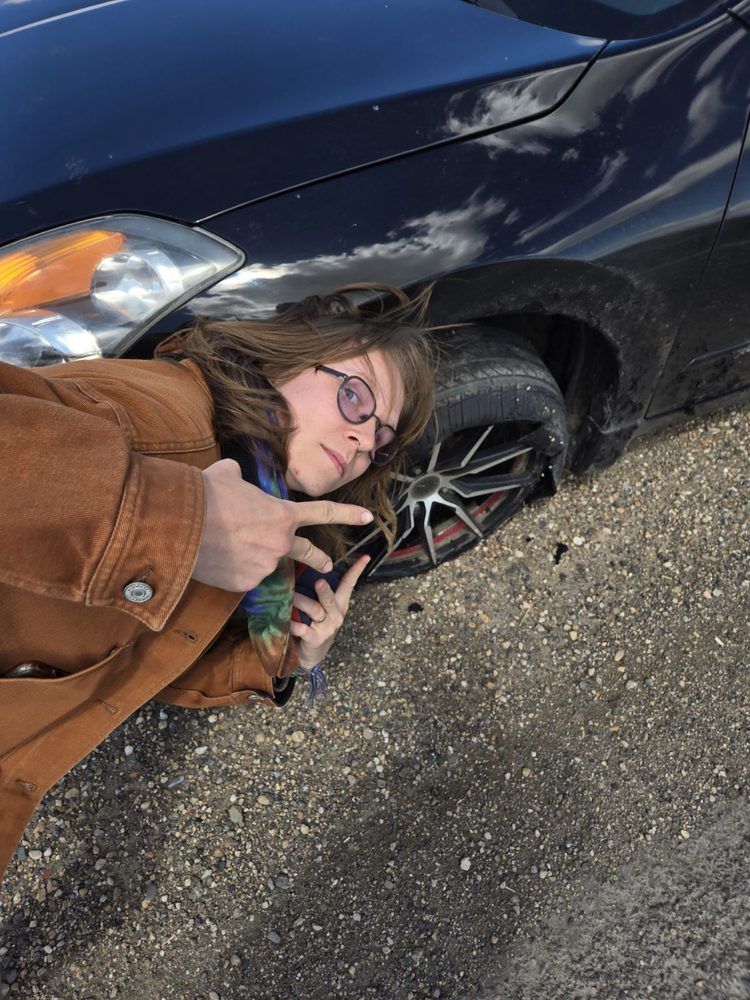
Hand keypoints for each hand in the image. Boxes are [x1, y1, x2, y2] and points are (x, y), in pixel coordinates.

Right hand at [191, 459, 372, 590]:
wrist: (183, 524)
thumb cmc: (206, 495)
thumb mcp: (227, 475)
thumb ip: (239, 477)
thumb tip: (234, 473)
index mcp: (283, 514)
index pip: (323, 513)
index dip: (348, 515)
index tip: (368, 518)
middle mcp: (281, 543)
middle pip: (308, 554)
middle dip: (319, 559)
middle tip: (326, 564)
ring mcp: (266, 566)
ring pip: (264, 564)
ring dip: (250, 557)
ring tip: (223, 545)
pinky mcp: (247, 585)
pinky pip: (244, 579)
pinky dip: (234, 572)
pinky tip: (217, 561)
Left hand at [290, 555, 370, 668]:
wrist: (311, 653)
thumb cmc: (314, 624)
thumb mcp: (321, 606)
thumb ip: (317, 591)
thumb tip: (302, 564)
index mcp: (339, 604)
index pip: (349, 584)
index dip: (357, 570)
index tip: (366, 557)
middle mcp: (336, 614)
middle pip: (331, 599)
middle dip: (325, 590)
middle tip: (319, 582)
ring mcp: (327, 628)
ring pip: (315, 610)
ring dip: (301, 602)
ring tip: (289, 596)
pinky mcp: (316, 639)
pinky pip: (303, 629)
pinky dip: (294, 624)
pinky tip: (287, 621)